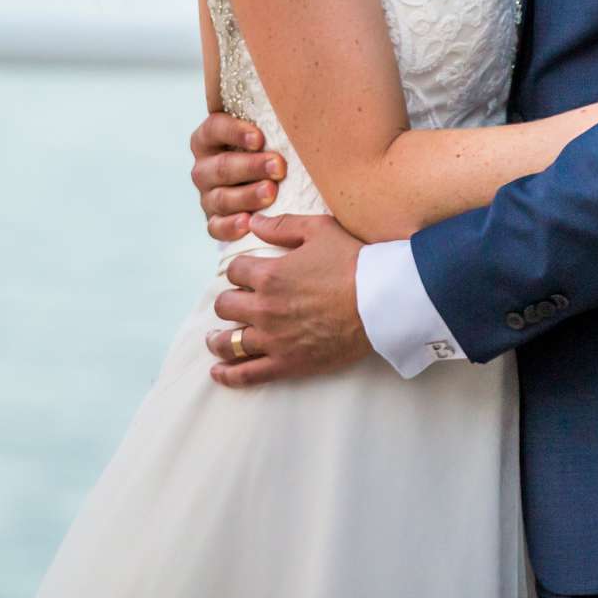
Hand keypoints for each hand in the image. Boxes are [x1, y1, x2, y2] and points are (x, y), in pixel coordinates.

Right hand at [189, 110, 285, 240]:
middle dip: (250, 166)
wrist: (274, 187)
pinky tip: (249, 224)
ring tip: (271, 193)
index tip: (260, 137)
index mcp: (211, 138)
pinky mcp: (215, 222)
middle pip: (221, 166)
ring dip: (247, 195)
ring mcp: (208, 196)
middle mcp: (204, 167)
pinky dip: (230, 226)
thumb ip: (279, 116)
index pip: (215, 128)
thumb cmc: (275, 150)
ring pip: (220, 197)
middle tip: (278, 166)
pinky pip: (216, 228)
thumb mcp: (272, 131)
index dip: (234, 132)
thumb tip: (307, 94)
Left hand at [203, 214, 368, 386]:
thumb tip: (253, 222)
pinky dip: (228, 374)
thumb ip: (282, 226)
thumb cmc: (353, 262)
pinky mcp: (288, 363)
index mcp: (268, 275)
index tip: (247, 275)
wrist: (382, 301)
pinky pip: (248, 373)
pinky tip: (218, 372)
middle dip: (228, 302)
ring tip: (216, 339)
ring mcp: (273, 338)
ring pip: (229, 342)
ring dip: (219, 339)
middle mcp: (264, 308)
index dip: (239, 271)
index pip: (234, 271)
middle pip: (225, 306)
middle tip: (234, 304)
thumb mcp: (318, 230)